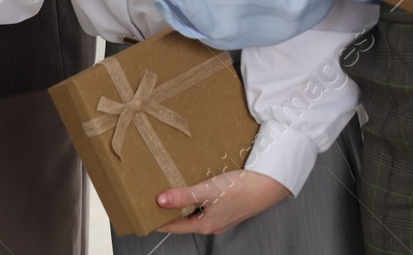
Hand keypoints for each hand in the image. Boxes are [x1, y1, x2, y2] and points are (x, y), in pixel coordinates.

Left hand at [155, 169, 290, 234]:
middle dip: (168, 210)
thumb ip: (183, 196)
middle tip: (151, 198)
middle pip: (183, 219)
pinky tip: (192, 186)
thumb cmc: (240, 189)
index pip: (174, 227)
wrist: (269, 185)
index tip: (143, 215)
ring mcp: (220, 217)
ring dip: (182, 203)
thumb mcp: (207, 191)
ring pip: (194, 212)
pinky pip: (205, 206)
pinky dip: (195, 199)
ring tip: (168, 190)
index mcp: (204, 225)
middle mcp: (211, 224)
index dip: (158, 221)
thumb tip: (160, 201)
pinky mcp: (227, 207)